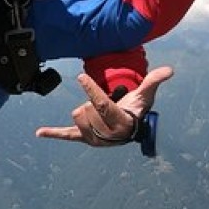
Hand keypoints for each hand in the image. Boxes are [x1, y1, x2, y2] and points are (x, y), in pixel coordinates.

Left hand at [35, 66, 172, 144]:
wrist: (129, 128)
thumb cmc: (136, 108)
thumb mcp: (146, 95)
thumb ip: (154, 81)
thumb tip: (170, 69)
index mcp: (120, 123)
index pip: (101, 105)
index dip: (91, 90)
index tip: (80, 76)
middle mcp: (106, 135)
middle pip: (86, 110)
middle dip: (92, 103)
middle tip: (106, 106)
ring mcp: (94, 138)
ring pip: (77, 116)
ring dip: (86, 110)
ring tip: (99, 113)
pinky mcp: (84, 138)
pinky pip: (66, 135)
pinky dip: (53, 133)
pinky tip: (39, 132)